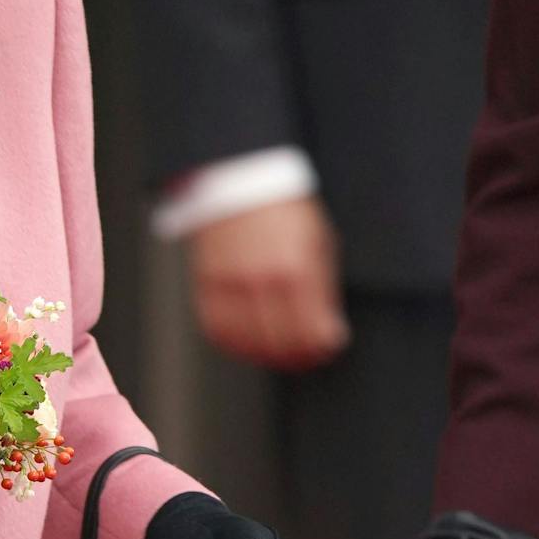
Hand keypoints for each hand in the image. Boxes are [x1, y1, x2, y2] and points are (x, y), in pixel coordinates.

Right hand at [186, 197, 350, 371]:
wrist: (240, 181)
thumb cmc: (283, 211)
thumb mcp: (319, 242)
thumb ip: (324, 289)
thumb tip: (330, 330)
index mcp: (297, 268)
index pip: (312, 329)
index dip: (323, 347)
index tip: (327, 348)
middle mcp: (263, 279)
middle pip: (282, 342)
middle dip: (299, 356)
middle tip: (307, 357)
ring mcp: (232, 284)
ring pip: (249, 342)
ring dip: (268, 356)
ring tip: (280, 354)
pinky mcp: (208, 284)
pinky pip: (219, 330)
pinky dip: (234, 344)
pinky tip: (248, 343)